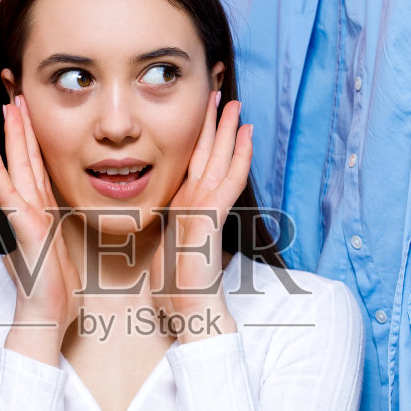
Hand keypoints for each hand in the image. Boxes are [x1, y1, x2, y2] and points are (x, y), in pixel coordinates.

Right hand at [0, 96, 78, 362]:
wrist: (47, 316)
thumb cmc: (53, 287)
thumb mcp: (59, 247)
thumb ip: (51, 227)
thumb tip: (51, 216)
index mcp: (43, 210)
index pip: (37, 164)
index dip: (33, 136)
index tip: (30, 108)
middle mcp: (32, 209)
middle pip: (25, 158)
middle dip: (20, 126)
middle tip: (15, 91)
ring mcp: (26, 217)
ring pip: (17, 169)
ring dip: (10, 138)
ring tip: (6, 109)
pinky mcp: (26, 230)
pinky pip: (11, 195)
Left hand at [150, 93, 252, 340]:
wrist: (189, 312)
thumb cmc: (176, 290)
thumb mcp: (163, 250)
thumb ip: (168, 231)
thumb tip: (167, 227)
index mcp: (186, 211)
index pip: (194, 168)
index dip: (200, 141)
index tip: (204, 118)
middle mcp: (199, 206)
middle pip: (209, 158)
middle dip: (217, 128)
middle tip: (224, 97)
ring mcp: (207, 212)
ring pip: (220, 163)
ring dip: (229, 134)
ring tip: (236, 107)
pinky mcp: (211, 220)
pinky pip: (227, 182)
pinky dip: (238, 158)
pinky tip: (246, 137)